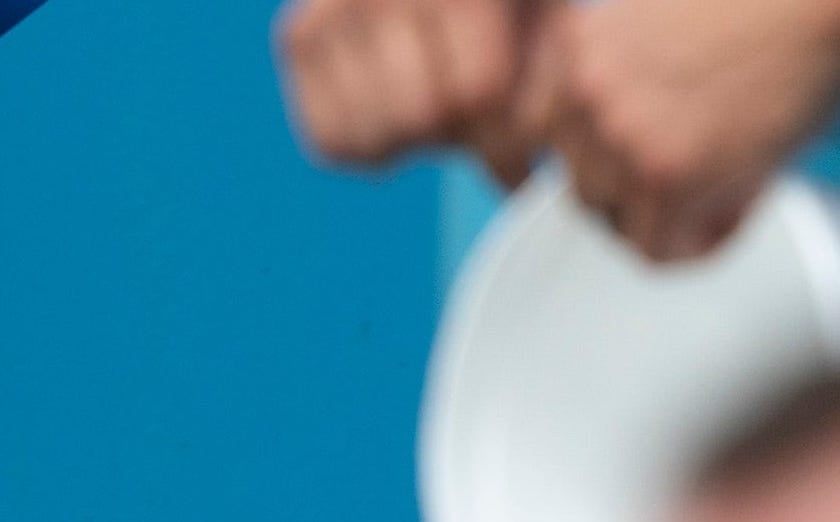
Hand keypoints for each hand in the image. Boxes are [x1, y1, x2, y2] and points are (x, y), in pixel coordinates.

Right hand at [273, 0, 544, 182]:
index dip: (510, 133)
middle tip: (479, 116)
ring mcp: (330, 9)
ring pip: (373, 138)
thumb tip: (518, 186)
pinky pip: (332, 140)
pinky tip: (396, 112)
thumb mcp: (540, 15)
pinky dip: (370, 147)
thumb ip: (542, 87)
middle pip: (421, 117)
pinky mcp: (297, 36)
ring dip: (414, 143)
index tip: (530, 140)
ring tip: (437, 106)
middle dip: (461, 134)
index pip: (476, 91)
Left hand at [528, 0, 839, 263]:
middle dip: (641, 194)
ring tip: (733, 182)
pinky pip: (662, 251)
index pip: (543, 135)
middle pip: (583, 187)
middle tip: (699, 179)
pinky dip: (704, 243)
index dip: (595, 160)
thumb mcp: (660, 26)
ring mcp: (622, 135)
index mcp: (577, 45)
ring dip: (675, 219)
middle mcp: (585, 89)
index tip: (626, 174)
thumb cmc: (773, 4)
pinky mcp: (667, 176)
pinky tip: (746, 199)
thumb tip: (613, 158)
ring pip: (621, 225)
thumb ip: (621, 81)